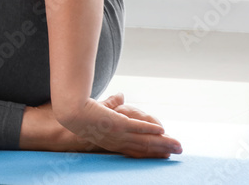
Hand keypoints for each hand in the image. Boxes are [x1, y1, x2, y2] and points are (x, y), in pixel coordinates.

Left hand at [60, 95, 181, 158]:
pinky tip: (162, 131)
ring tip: (176, 145)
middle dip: (162, 150)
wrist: (71, 109)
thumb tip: (121, 95)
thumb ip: (112, 104)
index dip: (151, 151)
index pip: (135, 149)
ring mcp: (118, 133)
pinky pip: (137, 128)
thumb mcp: (100, 109)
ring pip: (145, 140)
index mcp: (112, 141)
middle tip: (178, 151)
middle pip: (145, 148)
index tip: (164, 152)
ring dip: (162, 142)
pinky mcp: (117, 123)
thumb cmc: (81, 111)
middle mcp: (116, 141)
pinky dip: (149, 129)